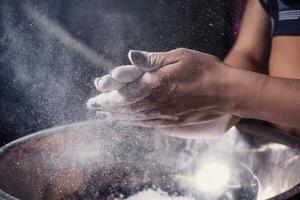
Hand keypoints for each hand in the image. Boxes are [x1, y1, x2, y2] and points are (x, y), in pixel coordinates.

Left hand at [87, 48, 236, 136]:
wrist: (227, 93)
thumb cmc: (205, 70)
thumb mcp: (180, 56)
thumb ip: (153, 59)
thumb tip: (130, 57)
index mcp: (156, 84)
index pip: (124, 92)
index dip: (107, 96)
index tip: (94, 97)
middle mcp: (157, 103)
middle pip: (126, 108)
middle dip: (107, 107)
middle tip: (93, 108)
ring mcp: (164, 115)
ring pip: (134, 118)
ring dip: (117, 117)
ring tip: (105, 116)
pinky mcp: (172, 123)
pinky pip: (147, 125)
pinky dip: (133, 124)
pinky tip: (127, 123)